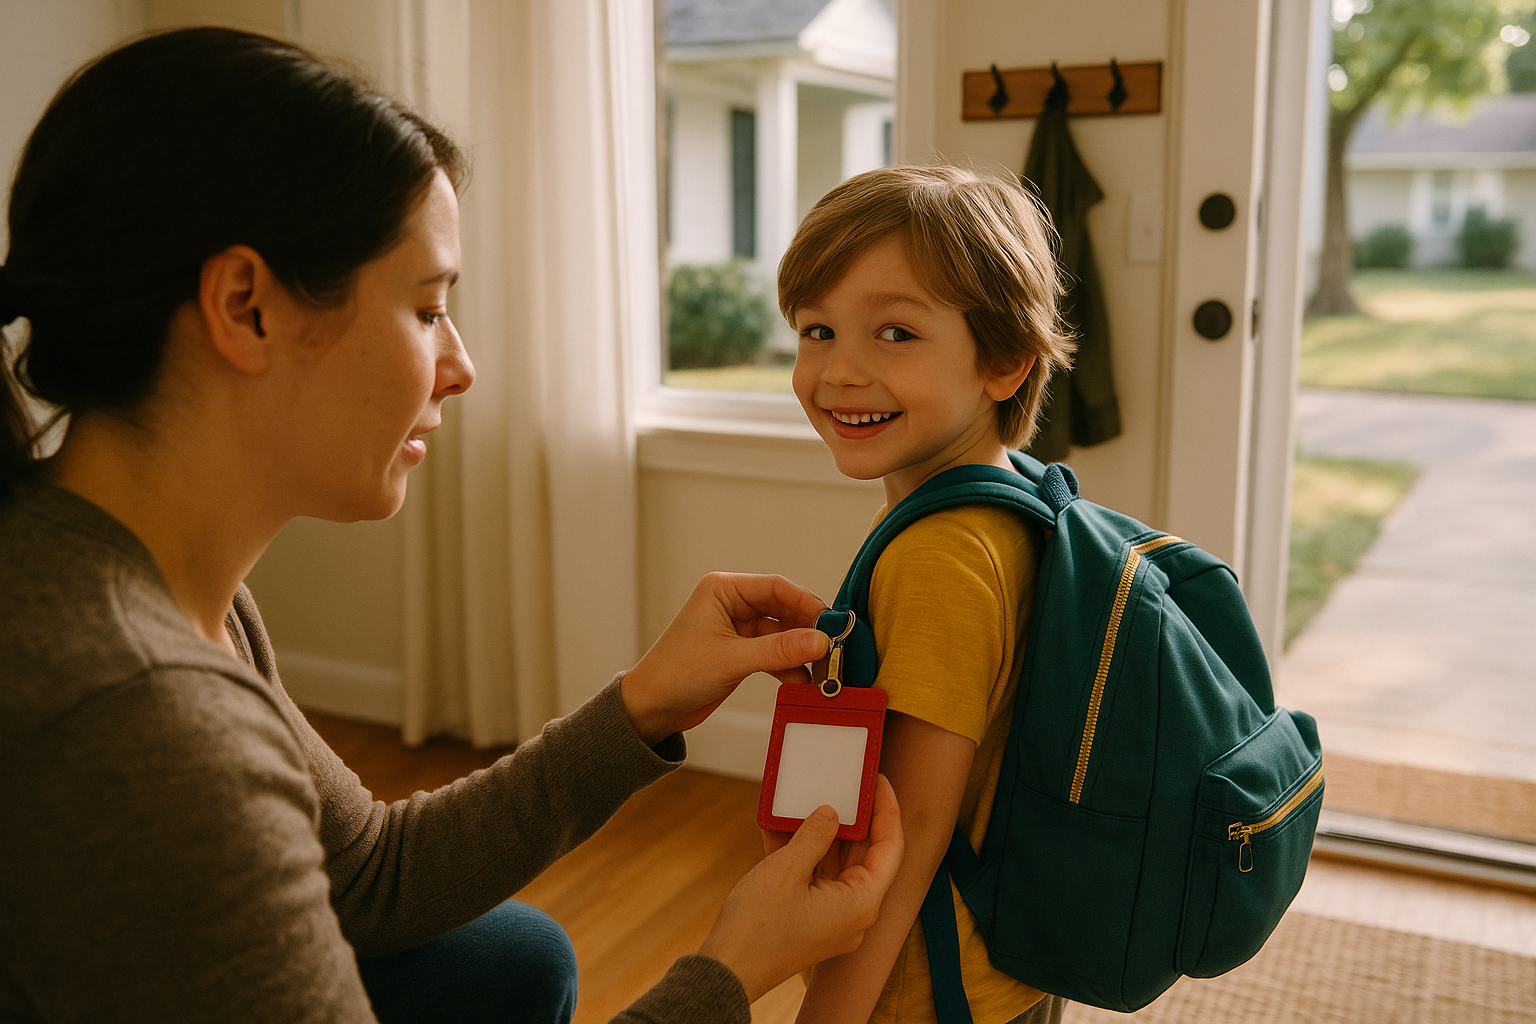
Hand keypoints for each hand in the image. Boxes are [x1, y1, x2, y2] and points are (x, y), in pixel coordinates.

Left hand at [621, 572, 830, 744]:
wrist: (651, 708)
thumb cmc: (674, 674)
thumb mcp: (730, 660)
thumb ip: (778, 650)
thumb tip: (819, 641)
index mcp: (722, 590)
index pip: (776, 587)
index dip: (806, 603)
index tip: (831, 623)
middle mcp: (732, 604)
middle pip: (784, 609)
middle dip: (807, 630)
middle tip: (832, 647)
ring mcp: (738, 629)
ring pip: (782, 634)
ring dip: (800, 651)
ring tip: (821, 668)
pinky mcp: (741, 652)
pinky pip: (775, 653)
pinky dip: (789, 666)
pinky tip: (802, 680)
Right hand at [698, 775, 902, 1002]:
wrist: (726, 971)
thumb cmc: (757, 928)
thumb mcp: (787, 870)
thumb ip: (814, 835)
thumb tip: (831, 813)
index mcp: (861, 903)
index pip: (889, 847)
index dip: (887, 810)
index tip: (878, 782)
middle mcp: (854, 913)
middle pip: (864, 855)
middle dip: (852, 819)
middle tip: (845, 785)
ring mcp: (832, 918)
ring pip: (836, 865)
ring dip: (822, 834)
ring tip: (811, 798)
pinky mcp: (810, 919)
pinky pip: (814, 877)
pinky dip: (803, 853)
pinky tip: (784, 825)